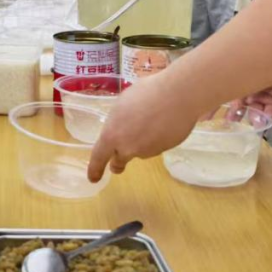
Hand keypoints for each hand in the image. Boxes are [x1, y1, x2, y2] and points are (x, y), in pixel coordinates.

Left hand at [87, 75, 203, 181]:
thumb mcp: (122, 104)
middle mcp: (128, 148)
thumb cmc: (146, 93)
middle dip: (118, 164)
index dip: (95, 169)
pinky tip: (163, 123)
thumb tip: (120, 125)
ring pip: (139, 151)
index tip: (93, 178)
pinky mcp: (165, 150)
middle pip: (119, 161)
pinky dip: (156, 139)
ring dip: (140, 143)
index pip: (99, 157)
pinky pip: (156, 146)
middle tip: (117, 165)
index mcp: (112, 135)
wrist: (178, 96)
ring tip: (149, 121)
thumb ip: (118, 121)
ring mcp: (148, 151)